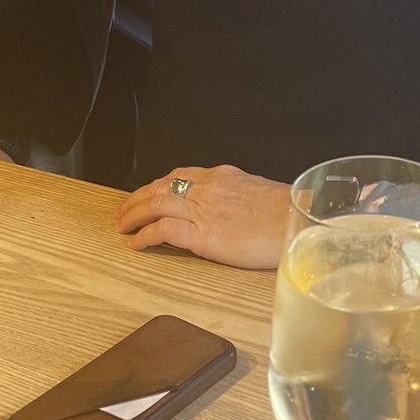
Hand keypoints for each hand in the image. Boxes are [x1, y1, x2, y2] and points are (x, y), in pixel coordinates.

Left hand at [116, 165, 289, 269]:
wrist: (297, 221)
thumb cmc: (287, 211)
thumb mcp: (260, 192)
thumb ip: (240, 194)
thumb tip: (236, 204)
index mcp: (222, 176)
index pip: (180, 176)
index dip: (158, 185)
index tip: (148, 193)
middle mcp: (208, 188)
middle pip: (161, 187)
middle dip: (137, 198)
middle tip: (124, 210)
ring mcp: (203, 210)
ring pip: (156, 204)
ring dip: (134, 215)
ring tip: (122, 225)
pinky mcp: (203, 235)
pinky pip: (163, 231)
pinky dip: (145, 236)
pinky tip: (136, 243)